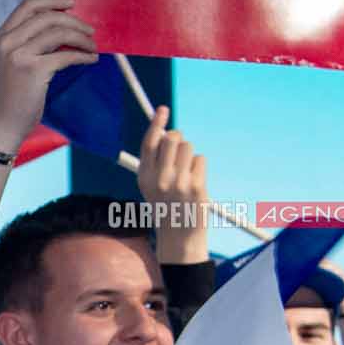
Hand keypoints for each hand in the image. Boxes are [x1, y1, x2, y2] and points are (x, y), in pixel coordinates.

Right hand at [0, 0, 97, 150]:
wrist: (3, 122)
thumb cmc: (12, 93)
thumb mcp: (12, 61)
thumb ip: (28, 42)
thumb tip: (62, 27)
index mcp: (2, 36)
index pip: (28, 5)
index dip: (52, 1)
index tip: (71, 4)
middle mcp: (7, 42)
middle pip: (47, 17)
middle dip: (74, 22)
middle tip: (89, 31)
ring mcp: (19, 55)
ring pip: (58, 33)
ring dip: (81, 38)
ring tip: (92, 47)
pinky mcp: (33, 70)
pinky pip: (66, 55)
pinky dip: (83, 55)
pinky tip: (91, 59)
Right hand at [135, 105, 207, 262]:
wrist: (179, 235)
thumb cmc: (166, 204)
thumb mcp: (152, 184)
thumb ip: (156, 161)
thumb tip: (169, 132)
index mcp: (144, 176)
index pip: (149, 142)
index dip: (156, 123)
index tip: (162, 109)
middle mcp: (159, 178)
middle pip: (171, 139)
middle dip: (178, 138)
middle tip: (179, 148)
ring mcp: (178, 183)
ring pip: (188, 147)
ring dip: (189, 154)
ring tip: (186, 171)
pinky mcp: (196, 187)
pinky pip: (200, 160)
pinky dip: (199, 167)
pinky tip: (195, 182)